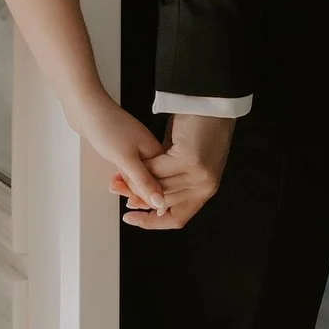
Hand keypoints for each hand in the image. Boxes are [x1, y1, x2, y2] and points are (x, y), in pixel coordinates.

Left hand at [68, 91, 169, 214]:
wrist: (85, 107)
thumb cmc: (106, 126)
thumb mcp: (126, 159)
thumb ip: (143, 181)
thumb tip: (159, 201)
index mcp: (155, 150)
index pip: (161, 182)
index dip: (148, 195)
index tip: (133, 201)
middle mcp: (148, 149)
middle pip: (150, 180)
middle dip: (134, 190)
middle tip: (118, 190)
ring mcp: (136, 147)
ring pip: (137, 174)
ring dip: (125, 183)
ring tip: (113, 184)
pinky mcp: (123, 146)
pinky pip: (128, 168)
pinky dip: (120, 175)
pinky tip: (113, 177)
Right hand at [110, 113, 234, 229]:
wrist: (212, 105)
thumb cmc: (199, 129)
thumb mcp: (184, 161)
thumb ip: (170, 180)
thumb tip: (153, 203)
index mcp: (205, 190)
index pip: (177, 219)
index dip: (151, 222)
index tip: (130, 217)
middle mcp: (205, 186)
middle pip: (162, 203)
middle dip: (136, 197)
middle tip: (117, 189)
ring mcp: (200, 174)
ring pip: (158, 185)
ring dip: (137, 181)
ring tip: (120, 176)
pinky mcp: (190, 159)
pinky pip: (158, 168)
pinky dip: (144, 164)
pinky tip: (134, 159)